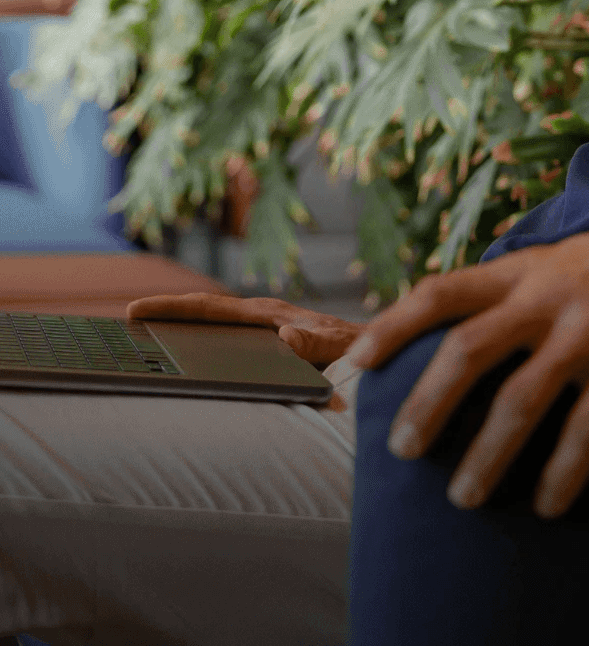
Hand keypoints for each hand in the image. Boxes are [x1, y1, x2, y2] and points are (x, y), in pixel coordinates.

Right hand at [126, 292, 363, 368]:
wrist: (382, 349)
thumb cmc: (361, 349)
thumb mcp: (340, 348)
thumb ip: (317, 342)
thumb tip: (284, 336)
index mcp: (268, 316)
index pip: (211, 307)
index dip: (172, 307)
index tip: (135, 309)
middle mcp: (263, 319)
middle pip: (204, 312)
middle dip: (165, 313)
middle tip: (124, 321)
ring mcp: (266, 330)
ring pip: (214, 327)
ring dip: (181, 329)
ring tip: (142, 342)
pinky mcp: (271, 344)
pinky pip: (228, 342)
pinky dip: (203, 345)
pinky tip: (186, 364)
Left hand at [346, 184, 588, 517]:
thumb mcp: (572, 256)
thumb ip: (525, 285)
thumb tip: (473, 318)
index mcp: (529, 268)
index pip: (442, 290)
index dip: (393, 325)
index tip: (356, 361)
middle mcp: (550, 295)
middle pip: (467, 350)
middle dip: (428, 405)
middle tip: (404, 450)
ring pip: (521, 400)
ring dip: (486, 455)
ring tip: (465, 496)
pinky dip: (564, 469)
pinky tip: (549, 503)